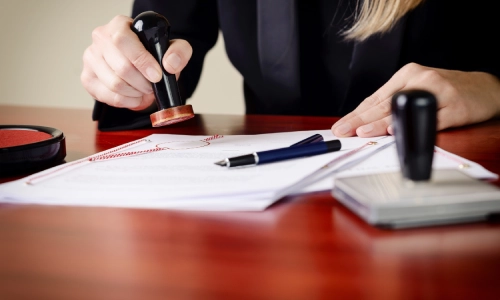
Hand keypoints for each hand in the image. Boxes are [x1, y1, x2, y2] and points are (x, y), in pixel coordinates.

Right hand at [81, 15, 192, 110]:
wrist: (142, 67)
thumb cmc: (153, 56)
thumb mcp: (172, 49)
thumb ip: (179, 52)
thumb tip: (170, 64)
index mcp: (119, 25)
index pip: (123, 41)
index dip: (142, 61)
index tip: (156, 76)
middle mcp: (100, 38)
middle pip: (121, 67)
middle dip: (142, 83)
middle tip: (151, 86)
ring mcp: (91, 58)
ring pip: (114, 84)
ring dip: (135, 93)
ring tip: (143, 90)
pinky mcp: (87, 78)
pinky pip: (107, 97)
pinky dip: (126, 101)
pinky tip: (134, 97)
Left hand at [331, 63, 499, 136]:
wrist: (486, 88)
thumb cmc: (447, 91)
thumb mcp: (417, 89)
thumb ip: (393, 104)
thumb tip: (364, 122)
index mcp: (407, 75)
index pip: (375, 98)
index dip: (355, 113)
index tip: (340, 125)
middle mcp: (420, 79)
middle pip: (384, 104)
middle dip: (359, 119)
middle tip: (343, 130)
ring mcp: (439, 92)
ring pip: (403, 110)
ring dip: (380, 123)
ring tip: (362, 131)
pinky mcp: (455, 106)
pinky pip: (430, 119)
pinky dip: (412, 125)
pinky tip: (397, 131)